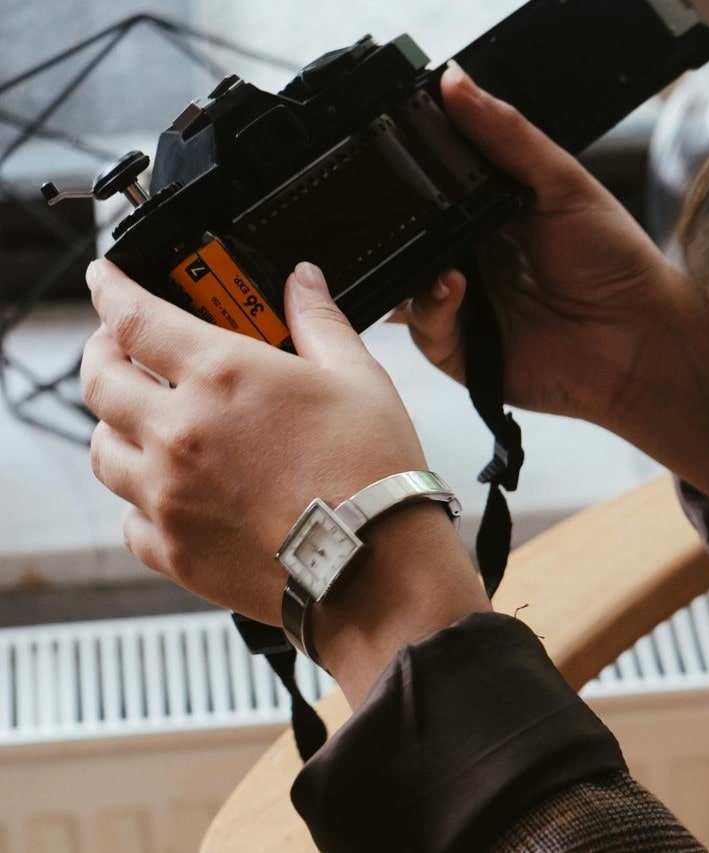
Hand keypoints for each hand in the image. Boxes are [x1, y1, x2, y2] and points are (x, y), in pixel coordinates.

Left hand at [82, 259, 489, 703]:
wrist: (376, 566)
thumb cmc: (373, 475)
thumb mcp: (358, 378)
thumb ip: (320, 322)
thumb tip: (304, 283)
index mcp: (222, 376)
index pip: (133, 317)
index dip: (111, 289)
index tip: (105, 280)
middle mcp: (179, 432)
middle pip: (99, 379)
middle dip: (104, 353)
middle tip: (123, 348)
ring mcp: (168, 494)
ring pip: (102, 450)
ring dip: (116, 426)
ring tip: (144, 421)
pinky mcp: (173, 549)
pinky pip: (128, 518)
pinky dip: (139, 499)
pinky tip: (171, 491)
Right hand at [402, 65, 708, 502]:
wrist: (643, 338)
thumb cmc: (617, 262)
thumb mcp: (563, 182)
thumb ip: (507, 134)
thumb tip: (455, 80)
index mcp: (490, 214)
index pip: (432, 188)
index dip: (412, 176)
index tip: (397, 156)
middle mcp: (472, 258)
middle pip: (412, 236)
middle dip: (402, 225)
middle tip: (404, 210)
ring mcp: (465, 305)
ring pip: (407, 283)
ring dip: (412, 268)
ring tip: (441, 258)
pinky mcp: (464, 351)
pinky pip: (424, 329)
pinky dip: (428, 307)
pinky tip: (453, 287)